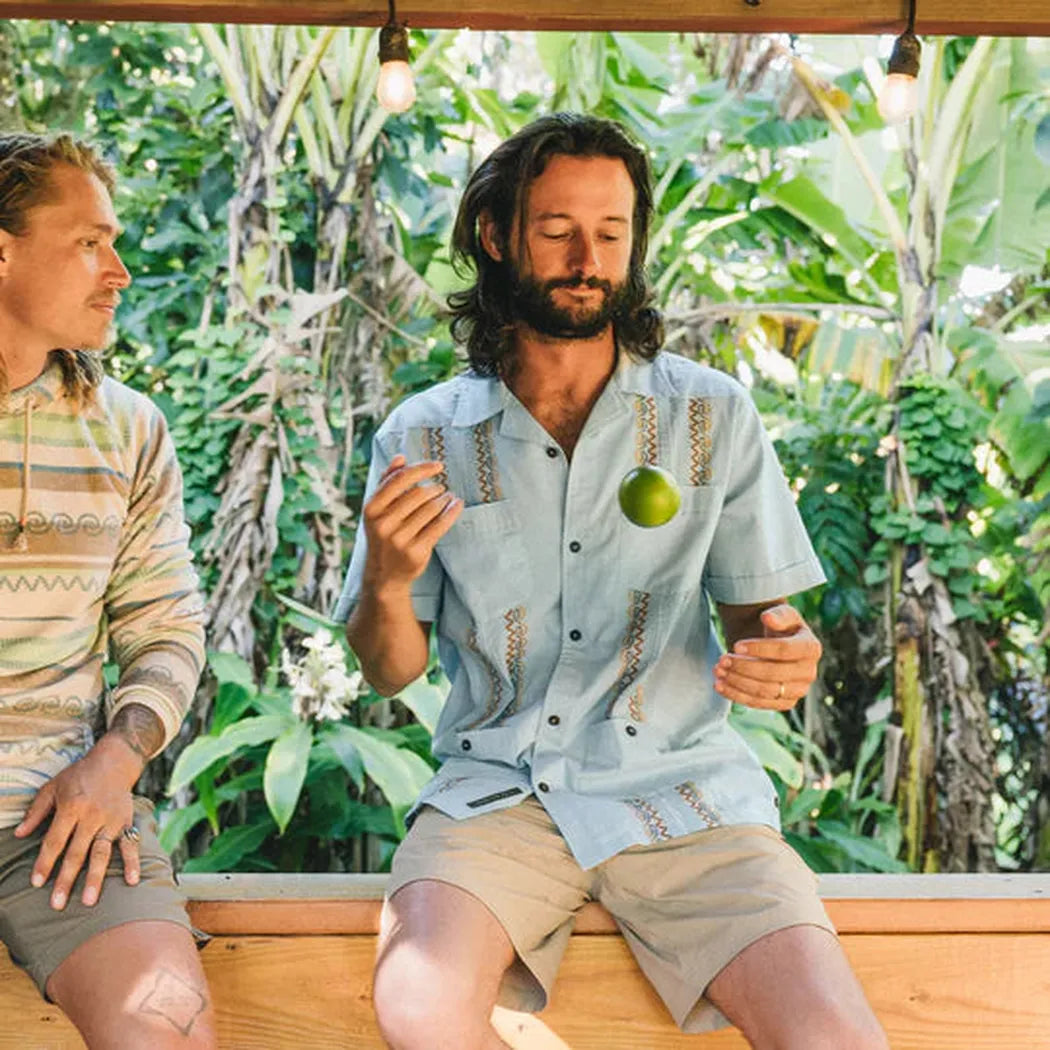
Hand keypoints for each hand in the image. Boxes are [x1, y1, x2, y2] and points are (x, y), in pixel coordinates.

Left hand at [13, 735, 143, 909]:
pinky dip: (132, 862)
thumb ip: (36, 812)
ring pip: (101, 852)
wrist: (115, 760)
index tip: (37, 883)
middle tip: (57, 904)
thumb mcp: (52, 787)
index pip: (55, 840)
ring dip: (95, 878)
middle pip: (76, 852)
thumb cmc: (79, 775)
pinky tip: (131, 881)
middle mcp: (92, 815)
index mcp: (71, 806)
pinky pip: (130, 844)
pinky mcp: (126, 821)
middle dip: (66, 879)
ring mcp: (111, 820)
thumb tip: (18, 835)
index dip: (45, 862)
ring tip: (89, 901)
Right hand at [362, 455, 462, 594]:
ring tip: (448, 497)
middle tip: (441, 489)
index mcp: (371, 509)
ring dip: (444, 499)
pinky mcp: (416, 552)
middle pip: (418, 494)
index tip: (438, 465)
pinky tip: (456, 505)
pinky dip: (451, 512)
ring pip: (431, 509)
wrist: (384, 575)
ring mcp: (400, 539)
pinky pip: (440, 525)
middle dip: (435, 488)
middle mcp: (383, 524)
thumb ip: (386, 483)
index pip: (399, 480)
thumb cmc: (383, 535)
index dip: (421, 469)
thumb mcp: (378, 510)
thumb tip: (400, 457)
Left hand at [713, 603, 821, 710]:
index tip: (736, 645)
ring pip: (765, 692)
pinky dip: (737, 696)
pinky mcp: (784, 703)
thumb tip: (768, 618)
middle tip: (722, 659)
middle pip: (773, 674)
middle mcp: (809, 673)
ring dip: (737, 682)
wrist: (779, 644)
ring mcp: (798, 691)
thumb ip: (778, 614)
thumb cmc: (781, 627)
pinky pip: (759, 704)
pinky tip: (720, 685)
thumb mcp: (783, 614)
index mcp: (811, 648)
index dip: (759, 648)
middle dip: (744, 667)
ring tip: (718, 671)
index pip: (784, 650)